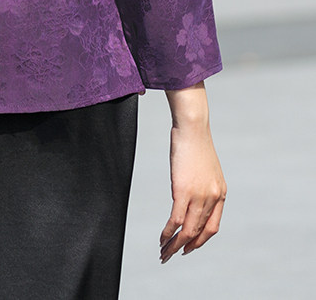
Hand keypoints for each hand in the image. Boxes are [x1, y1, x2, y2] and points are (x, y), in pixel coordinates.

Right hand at [160, 83, 225, 262]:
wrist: (193, 127)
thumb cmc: (195, 143)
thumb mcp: (205, 168)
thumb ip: (201, 186)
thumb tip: (189, 197)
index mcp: (220, 194)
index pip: (212, 227)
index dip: (200, 241)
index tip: (189, 248)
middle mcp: (212, 198)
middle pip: (199, 233)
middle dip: (185, 247)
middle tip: (172, 255)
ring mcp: (199, 195)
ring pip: (187, 230)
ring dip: (174, 244)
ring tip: (163, 252)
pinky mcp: (183, 190)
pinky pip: (176, 219)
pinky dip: (168, 232)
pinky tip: (162, 238)